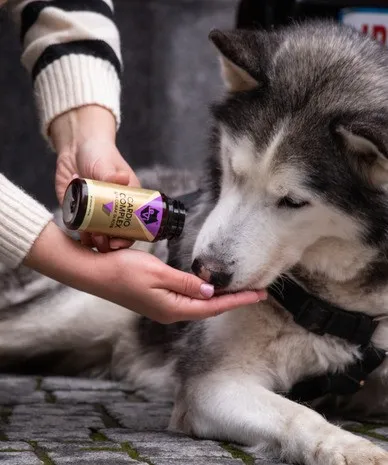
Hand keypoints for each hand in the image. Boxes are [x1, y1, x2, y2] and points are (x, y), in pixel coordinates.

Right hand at [24, 222, 266, 322]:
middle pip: (209, 308)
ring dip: (219, 298)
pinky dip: (202, 294)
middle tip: (256, 292)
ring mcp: (162, 308)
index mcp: (173, 308)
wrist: (95, 273)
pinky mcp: (156, 300)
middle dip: (233, 300)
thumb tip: (211, 292)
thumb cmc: (123, 271)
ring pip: (199, 304)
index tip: (259, 295)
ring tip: (239, 290)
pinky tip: (208, 288)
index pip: (214, 307)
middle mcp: (170, 312)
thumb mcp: (159, 274)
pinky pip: (187, 299)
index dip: (238, 300)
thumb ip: (187, 283)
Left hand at [49, 105, 138, 251]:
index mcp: (128, 201)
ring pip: (96, 235)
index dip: (127, 238)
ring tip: (88, 236)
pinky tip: (77, 227)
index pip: (133, 226)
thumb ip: (111, 173)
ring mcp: (94, 212)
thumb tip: (121, 179)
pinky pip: (78, 226)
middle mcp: (112, 210)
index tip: (118, 243)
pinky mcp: (76, 211)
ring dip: (93, 240)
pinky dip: (78, 230)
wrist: (75, 147)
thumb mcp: (106, 164)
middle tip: (101, 240)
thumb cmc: (99, 154)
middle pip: (114, 235)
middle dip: (108, 243)